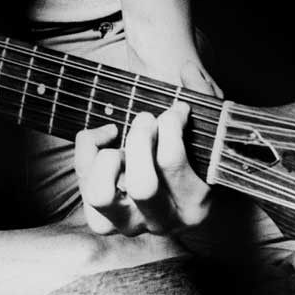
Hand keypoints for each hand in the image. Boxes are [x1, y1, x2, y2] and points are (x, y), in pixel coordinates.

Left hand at [73, 60, 219, 237]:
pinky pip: (82, 186)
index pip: (173, 162)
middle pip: (141, 186)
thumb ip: (206, 97)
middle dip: (139, 140)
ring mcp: (130, 222)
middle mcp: (163, 220)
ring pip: (101, 196)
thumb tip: (188, 72)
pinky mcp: (104, 217)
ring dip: (107, 157)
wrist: (180, 184)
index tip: (177, 108)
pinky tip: (108, 135)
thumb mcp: (212, 125)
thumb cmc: (198, 150)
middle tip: (146, 120)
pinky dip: (87, 151)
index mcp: (195, 202)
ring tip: (120, 136)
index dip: (170, 123)